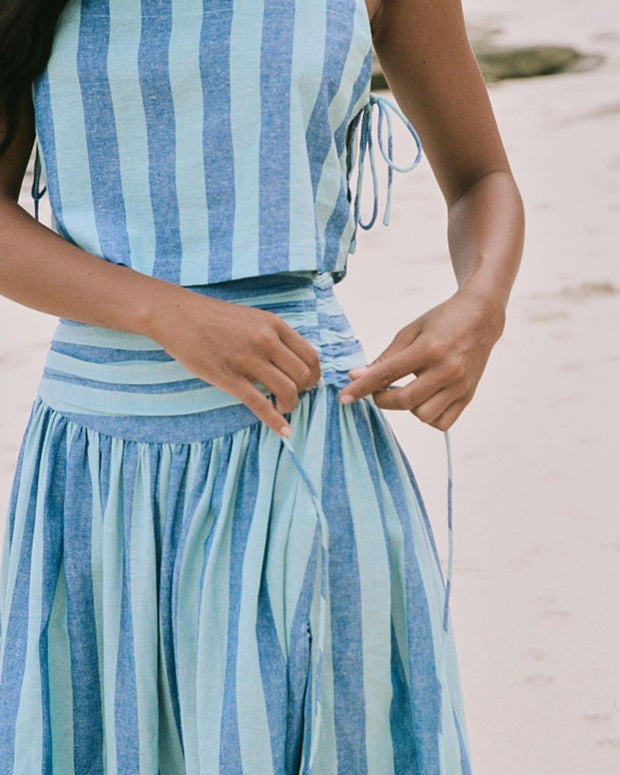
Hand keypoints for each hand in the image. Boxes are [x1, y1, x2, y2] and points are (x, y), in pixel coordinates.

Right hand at [148, 285, 321, 437]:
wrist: (177, 315)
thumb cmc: (213, 318)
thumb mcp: (252, 318)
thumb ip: (273, 336)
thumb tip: (292, 359)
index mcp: (274, 325)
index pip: (310, 356)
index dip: (313, 375)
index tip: (306, 383)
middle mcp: (266, 341)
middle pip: (303, 376)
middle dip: (303, 391)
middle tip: (292, 395)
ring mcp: (248, 359)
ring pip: (287, 391)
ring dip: (289, 405)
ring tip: (281, 407)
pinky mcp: (229, 377)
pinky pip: (260, 404)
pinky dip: (275, 421)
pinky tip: (283, 431)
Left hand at [337, 288, 504, 430]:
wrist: (481, 318)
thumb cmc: (441, 322)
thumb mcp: (409, 332)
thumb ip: (384, 358)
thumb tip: (355, 377)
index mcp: (429, 349)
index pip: (386, 374)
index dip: (361, 388)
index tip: (344, 397)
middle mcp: (447, 370)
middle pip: (404, 401)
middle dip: (382, 400)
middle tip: (378, 390)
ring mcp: (460, 385)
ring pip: (423, 416)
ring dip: (408, 408)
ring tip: (409, 390)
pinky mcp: (468, 396)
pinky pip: (442, 423)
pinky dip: (428, 417)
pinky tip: (425, 400)